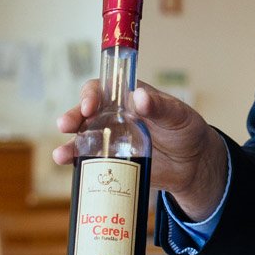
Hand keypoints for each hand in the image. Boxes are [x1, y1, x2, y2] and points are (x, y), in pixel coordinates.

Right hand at [53, 80, 227, 218]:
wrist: (193, 165)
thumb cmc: (187, 131)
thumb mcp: (179, 116)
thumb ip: (161, 107)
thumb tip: (140, 97)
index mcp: (129, 98)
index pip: (103, 89)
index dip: (91, 94)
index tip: (90, 106)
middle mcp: (115, 116)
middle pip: (86, 112)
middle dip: (73, 117)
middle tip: (66, 125)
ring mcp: (111, 139)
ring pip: (82, 137)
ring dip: (69, 143)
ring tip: (61, 155)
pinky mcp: (112, 161)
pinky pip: (89, 159)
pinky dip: (75, 162)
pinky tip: (67, 164)